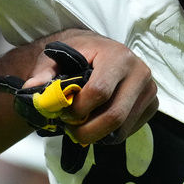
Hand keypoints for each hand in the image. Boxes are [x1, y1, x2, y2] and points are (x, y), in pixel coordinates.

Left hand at [21, 29, 157, 145]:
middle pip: (115, 115)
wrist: (99, 49)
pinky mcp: (152, 104)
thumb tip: (32, 90)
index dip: (78, 109)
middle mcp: (139, 71)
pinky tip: (96, 122)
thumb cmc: (77, 53)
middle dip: (87, 130)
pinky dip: (109, 134)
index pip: (100, 91)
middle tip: (70, 132)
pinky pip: (129, 130)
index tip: (63, 113)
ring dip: (97, 134)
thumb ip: (43, 74)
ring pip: (122, 128)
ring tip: (80, 126)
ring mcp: (149, 89)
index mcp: (117, 56)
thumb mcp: (55, 57)